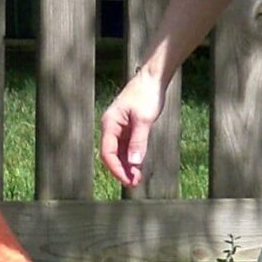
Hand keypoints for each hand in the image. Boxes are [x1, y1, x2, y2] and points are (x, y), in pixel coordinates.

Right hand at [99, 68, 166, 187]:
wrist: (154, 77)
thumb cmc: (148, 94)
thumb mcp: (144, 119)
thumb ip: (139, 142)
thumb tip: (134, 164)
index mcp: (110, 124)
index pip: (107, 153)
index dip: (116, 168)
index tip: (127, 180)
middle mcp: (111, 127)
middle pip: (112, 155)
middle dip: (122, 170)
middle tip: (134, 184)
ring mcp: (119, 128)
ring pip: (120, 153)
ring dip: (127, 166)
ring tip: (137, 179)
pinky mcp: (128, 128)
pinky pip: (127, 147)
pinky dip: (132, 158)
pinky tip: (139, 168)